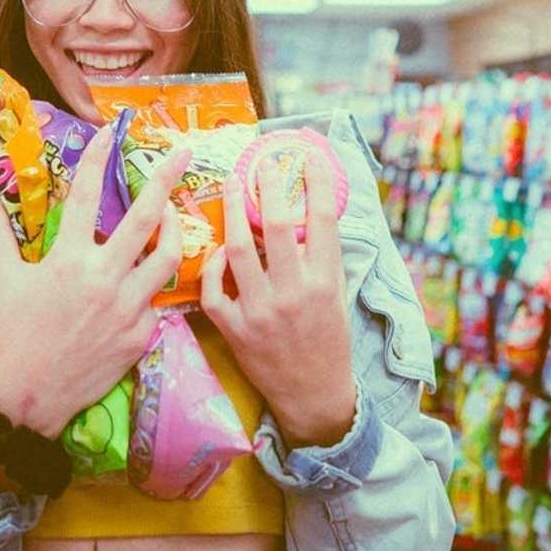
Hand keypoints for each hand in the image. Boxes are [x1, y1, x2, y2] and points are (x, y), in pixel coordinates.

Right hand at [0, 127, 188, 437]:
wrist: (27, 398)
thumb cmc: (13, 333)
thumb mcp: (4, 279)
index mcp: (67, 258)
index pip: (83, 195)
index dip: (95, 159)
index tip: (108, 133)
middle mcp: (103, 276)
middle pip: (146, 217)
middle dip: (167, 179)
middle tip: (183, 153)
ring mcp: (127, 307)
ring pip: (169, 257)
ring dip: (176, 230)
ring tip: (174, 216)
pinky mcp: (142, 335)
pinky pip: (157, 301)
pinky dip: (152, 287)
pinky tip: (144, 282)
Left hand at [201, 149, 355, 447]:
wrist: (314, 395)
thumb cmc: (328, 338)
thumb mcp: (337, 295)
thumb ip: (323, 255)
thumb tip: (311, 206)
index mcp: (325, 283)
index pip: (323, 220)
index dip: (317, 182)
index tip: (309, 155)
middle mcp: (293, 294)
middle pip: (277, 226)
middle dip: (269, 187)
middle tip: (262, 163)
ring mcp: (260, 313)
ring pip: (238, 251)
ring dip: (233, 213)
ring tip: (233, 186)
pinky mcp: (235, 331)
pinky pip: (214, 291)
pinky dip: (212, 267)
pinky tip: (217, 250)